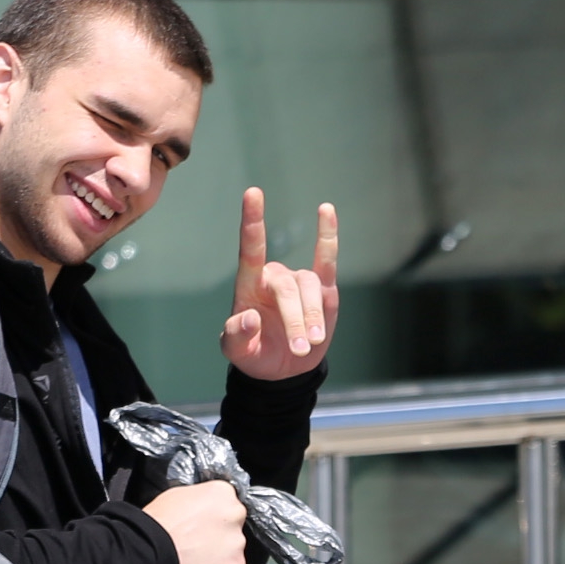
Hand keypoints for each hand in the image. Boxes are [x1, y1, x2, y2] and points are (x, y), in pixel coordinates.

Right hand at [145, 479, 249, 563]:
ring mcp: (238, 543)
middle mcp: (235, 514)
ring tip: (195, 561)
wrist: (150, 551)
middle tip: (198, 545)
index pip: (227, 504)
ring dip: (220, 557)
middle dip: (219, 536)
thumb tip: (200, 510)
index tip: (204, 525)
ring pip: (233, 551)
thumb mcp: (177, 496)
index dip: (213, 517)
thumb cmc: (157, 524)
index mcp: (222, 493)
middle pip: (232, 527)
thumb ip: (198, 501)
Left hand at [220, 187, 336, 380]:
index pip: (250, 250)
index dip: (252, 223)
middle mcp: (273, 278)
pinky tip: (326, 210)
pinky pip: (327, 259)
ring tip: (312, 343)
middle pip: (288, 288)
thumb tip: (249, 317)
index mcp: (249, 287)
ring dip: (312, 317)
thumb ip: (236, 336)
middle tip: (300, 349)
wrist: (281, 370)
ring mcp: (299, 282)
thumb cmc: (255, 354)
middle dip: (296, 320)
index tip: (253, 194)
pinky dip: (328, 236)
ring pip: (310, 288)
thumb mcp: (237, 352)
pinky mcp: (323, 290)